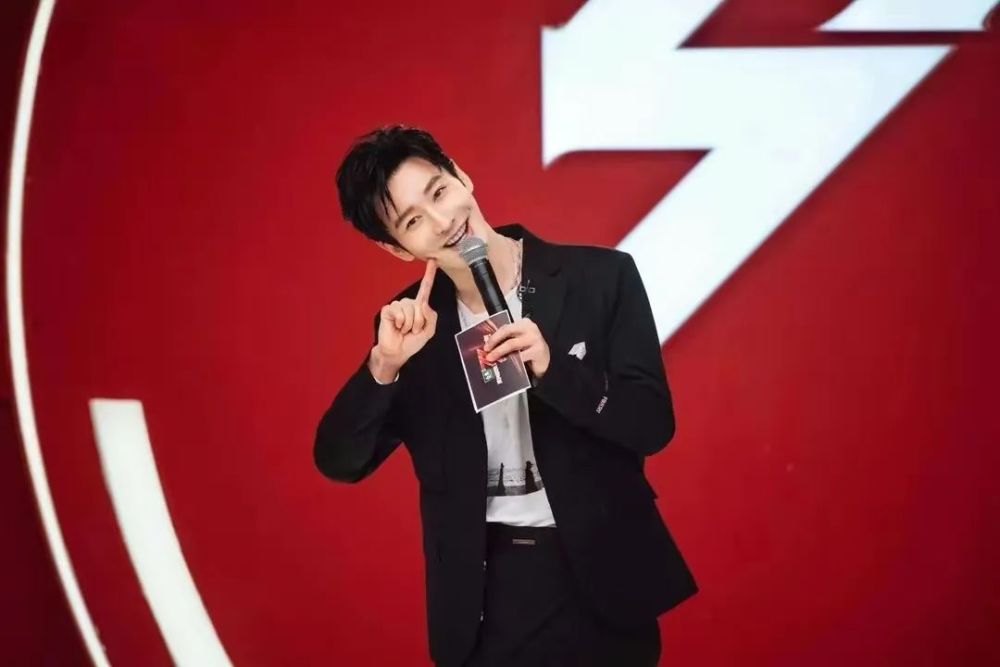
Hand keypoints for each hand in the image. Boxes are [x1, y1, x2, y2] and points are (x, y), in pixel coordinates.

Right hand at [369, 260, 437, 381]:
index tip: (433, 261)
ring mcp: (397, 306)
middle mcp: (408, 303)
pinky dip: (401, 322)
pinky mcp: (388, 310)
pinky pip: (399, 311)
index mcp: (419, 306)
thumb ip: (431, 317)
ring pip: (409, 309)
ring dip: (409, 323)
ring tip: (404, 329)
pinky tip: (397, 327)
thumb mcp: (429, 331)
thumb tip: (422, 304)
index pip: (425, 289)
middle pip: (419, 305)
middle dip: (418, 321)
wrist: (398, 352)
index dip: (429, 275)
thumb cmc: (412, 342)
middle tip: (412, 330)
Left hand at [483, 317, 549, 377]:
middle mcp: (530, 328)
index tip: (485, 345)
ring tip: (492, 359)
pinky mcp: (538, 351)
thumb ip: (507, 340)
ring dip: (499, 352)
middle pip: (507, 331)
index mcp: (524, 323)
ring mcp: (535, 339)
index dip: (493, 336)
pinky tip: (505, 365)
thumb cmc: (530, 350)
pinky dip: (511, 361)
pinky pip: (520, 356)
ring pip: (512, 344)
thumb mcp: (518, 341)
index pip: (505, 327)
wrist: (546, 360)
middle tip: (486, 351)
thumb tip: (488, 347)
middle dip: (494, 341)